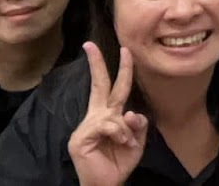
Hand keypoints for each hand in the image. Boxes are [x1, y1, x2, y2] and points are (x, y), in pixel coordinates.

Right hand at [68, 43, 147, 185]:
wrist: (106, 184)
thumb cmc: (120, 161)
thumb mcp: (136, 141)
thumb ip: (137, 124)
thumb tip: (130, 112)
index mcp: (107, 115)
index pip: (109, 87)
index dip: (114, 68)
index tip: (121, 48)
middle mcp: (95, 116)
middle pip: (100, 85)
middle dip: (98, 64)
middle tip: (92, 45)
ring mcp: (85, 127)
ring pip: (113, 113)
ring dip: (125, 129)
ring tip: (126, 144)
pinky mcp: (80, 138)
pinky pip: (107, 125)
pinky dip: (119, 134)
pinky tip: (121, 144)